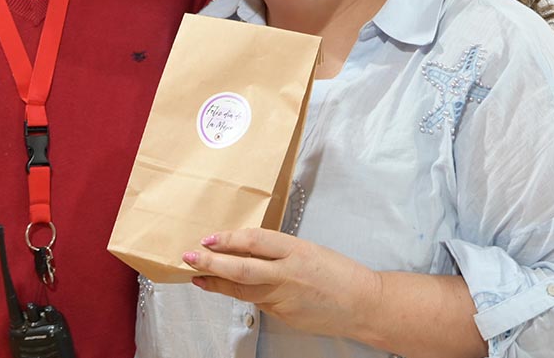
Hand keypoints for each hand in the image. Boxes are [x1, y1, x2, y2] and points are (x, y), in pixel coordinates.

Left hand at [182, 228, 381, 340]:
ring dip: (217, 282)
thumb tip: (245, 247)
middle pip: (242, 267)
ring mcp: (284, 298)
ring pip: (243, 289)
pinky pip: (258, 302)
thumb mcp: (308, 250)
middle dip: (212, 262)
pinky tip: (227, 288)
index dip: (229, 239)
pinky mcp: (284, 316)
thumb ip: (278, 250)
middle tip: (189, 257)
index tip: (208, 238)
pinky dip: (241, 294)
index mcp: (296, 250)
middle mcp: (287, 273)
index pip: (255, 241)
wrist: (364, 304)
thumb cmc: (338, 273)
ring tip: (198, 276)